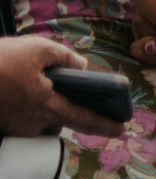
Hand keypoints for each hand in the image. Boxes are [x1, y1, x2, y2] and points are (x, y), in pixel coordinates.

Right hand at [0, 37, 118, 136]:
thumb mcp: (35, 49)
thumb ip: (63, 57)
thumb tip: (80, 65)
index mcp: (51, 108)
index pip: (86, 120)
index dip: (106, 125)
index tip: (121, 129)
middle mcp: (35, 123)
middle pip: (60, 117)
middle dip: (66, 106)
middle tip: (68, 91)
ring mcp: (17, 125)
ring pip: (39, 118)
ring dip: (42, 104)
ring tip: (33, 80)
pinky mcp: (3, 123)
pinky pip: (21, 116)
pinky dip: (23, 103)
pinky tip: (13, 85)